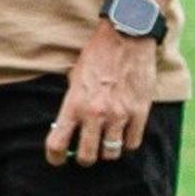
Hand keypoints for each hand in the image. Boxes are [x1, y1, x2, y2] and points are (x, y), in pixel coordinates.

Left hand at [45, 25, 154, 167]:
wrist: (126, 36)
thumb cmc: (97, 55)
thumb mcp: (74, 77)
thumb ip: (72, 103)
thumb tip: (67, 127)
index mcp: (74, 104)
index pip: (57, 144)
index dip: (55, 157)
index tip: (58, 159)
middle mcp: (95, 113)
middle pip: (87, 157)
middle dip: (84, 158)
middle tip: (86, 152)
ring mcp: (119, 114)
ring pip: (111, 153)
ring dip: (107, 150)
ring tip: (107, 141)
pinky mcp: (140, 112)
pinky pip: (132, 143)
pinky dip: (127, 142)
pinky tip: (124, 132)